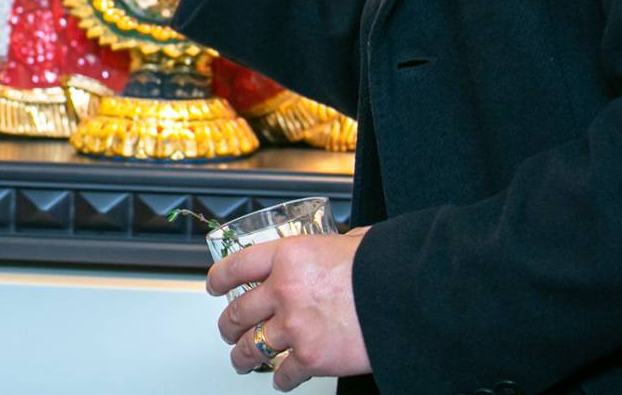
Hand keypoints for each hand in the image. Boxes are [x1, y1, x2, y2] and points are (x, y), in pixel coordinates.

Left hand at [211, 227, 371, 389]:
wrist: (408, 296)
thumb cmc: (384, 267)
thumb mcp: (350, 242)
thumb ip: (332, 247)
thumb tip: (339, 246)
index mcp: (288, 256)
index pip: (237, 266)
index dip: (218, 278)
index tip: (214, 286)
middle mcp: (283, 290)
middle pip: (237, 311)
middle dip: (227, 324)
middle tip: (227, 330)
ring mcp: (294, 326)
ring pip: (251, 346)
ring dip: (242, 356)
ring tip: (241, 360)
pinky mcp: (311, 357)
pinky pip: (283, 373)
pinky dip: (280, 380)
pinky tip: (280, 380)